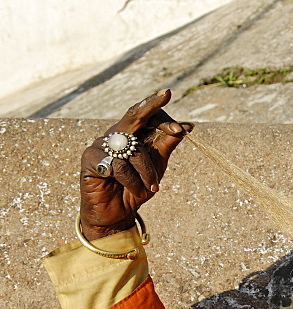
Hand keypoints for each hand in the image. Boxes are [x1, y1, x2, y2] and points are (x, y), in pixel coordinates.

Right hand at [79, 90, 191, 239]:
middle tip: (165, 94)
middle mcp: (115, 135)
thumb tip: (187, 126)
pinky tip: (134, 190)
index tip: (183, 129)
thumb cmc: (137, 188)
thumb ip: (167, 145)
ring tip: (152, 187)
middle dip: (151, 106)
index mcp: (132, 134)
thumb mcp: (157, 166)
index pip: (148, 116)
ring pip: (134, 149)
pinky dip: (133, 180)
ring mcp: (100, 145)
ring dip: (148, 171)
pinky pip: (120, 166)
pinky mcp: (90, 160)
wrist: (117, 214)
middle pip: (134, 115)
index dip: (165, 119)